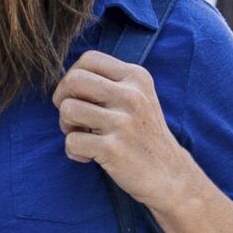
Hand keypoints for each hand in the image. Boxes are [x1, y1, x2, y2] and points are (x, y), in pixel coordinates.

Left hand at [53, 51, 190, 210]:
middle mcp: (131, 95)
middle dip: (62, 99)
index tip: (78, 96)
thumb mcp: (138, 97)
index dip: (73, 76)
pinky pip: (72, 141)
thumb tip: (67, 79)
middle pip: (73, 79)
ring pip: (68, 109)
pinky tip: (89, 156)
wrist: (170, 175)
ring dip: (66, 125)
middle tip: (73, 118)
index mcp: (136, 77)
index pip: (89, 58)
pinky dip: (74, 151)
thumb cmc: (143, 135)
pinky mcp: (113, 148)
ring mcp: (123, 122)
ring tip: (82, 136)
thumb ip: (109, 83)